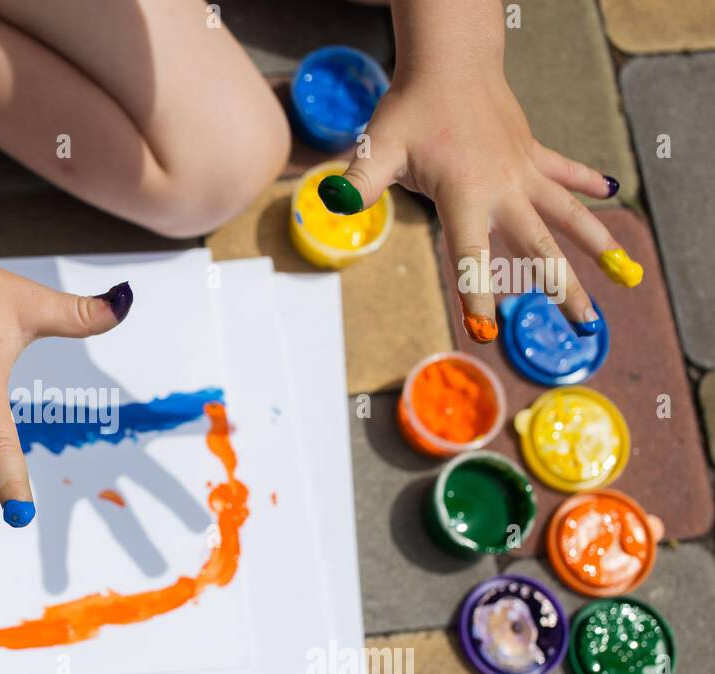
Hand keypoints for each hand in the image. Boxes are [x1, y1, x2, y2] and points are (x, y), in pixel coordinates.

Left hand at [318, 58, 641, 342]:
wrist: (450, 61)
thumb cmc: (411, 108)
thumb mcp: (378, 147)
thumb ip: (359, 182)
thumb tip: (332, 203)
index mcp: (465, 194)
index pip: (471, 255)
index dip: (476, 293)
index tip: (485, 329)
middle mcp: (504, 187)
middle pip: (539, 246)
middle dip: (562, 289)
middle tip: (584, 327)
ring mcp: (524, 170)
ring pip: (568, 214)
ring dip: (597, 245)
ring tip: (623, 276)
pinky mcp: (532, 152)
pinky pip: (565, 172)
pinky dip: (586, 182)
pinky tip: (611, 194)